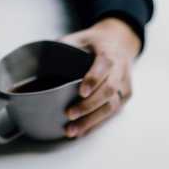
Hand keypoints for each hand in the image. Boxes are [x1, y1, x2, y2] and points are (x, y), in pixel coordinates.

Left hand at [59, 18, 141, 137]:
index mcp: (109, 52)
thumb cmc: (96, 42)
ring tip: (73, 130)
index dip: (94, 79)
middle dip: (89, 105)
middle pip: (109, 90)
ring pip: (112, 106)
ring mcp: (125, 84)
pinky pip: (112, 113)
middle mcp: (120, 70)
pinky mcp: (126, 96)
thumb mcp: (81, 37)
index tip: (81, 92)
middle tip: (70, 114)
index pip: (104, 66)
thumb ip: (65, 45)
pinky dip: (96, 123)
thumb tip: (42, 59)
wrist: (120, 43)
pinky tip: (83, 131)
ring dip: (92, 120)